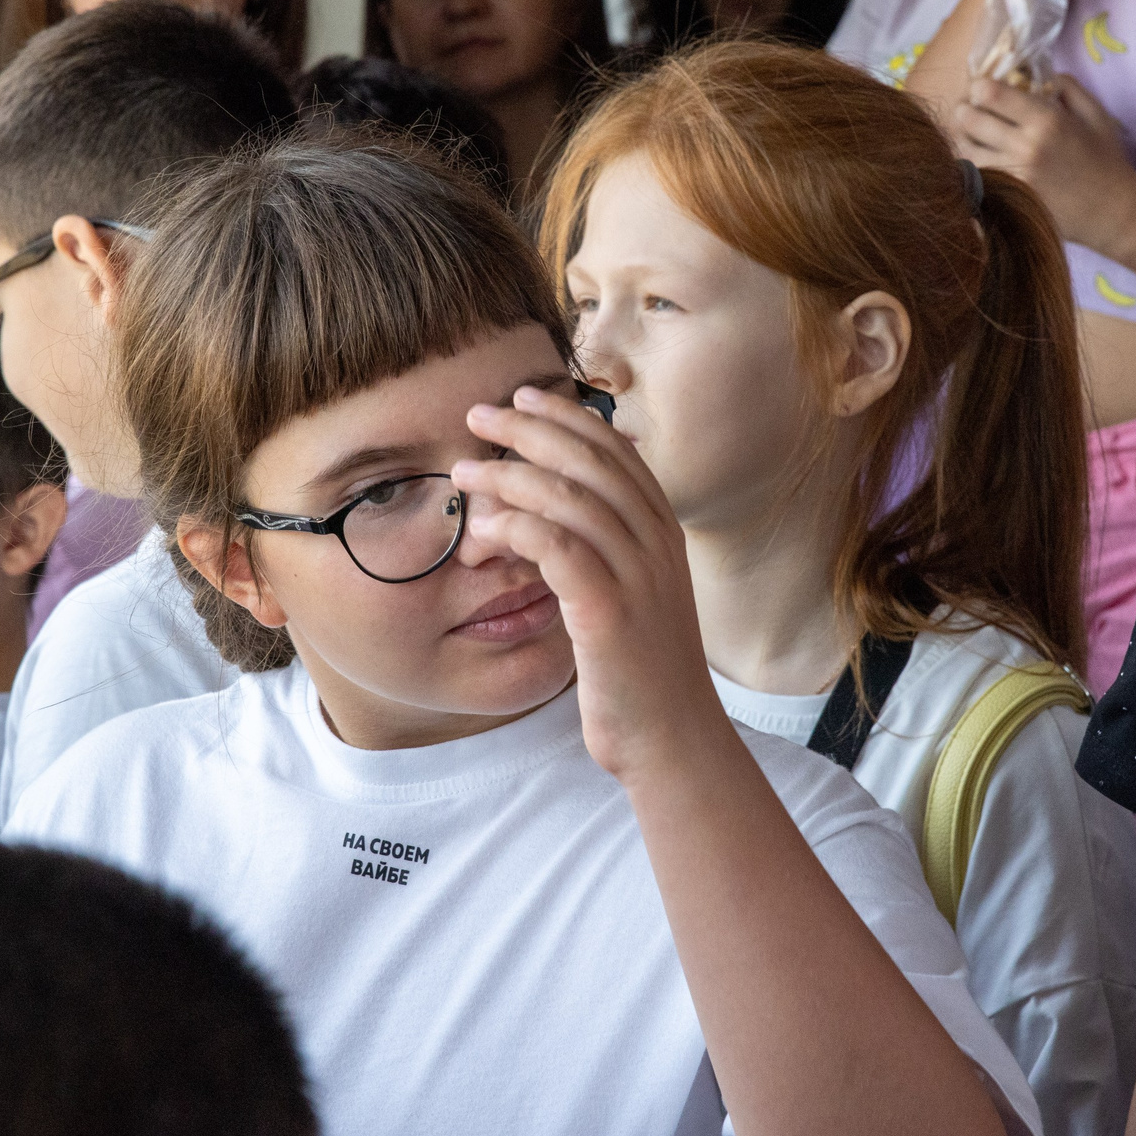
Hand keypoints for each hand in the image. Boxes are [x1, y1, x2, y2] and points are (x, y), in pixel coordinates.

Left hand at [452, 386, 727, 782]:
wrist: (673, 739)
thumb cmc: (640, 670)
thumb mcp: (634, 595)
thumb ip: (606, 549)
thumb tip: (555, 512)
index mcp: (663, 532)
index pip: (615, 451)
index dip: (568, 416)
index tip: (524, 397)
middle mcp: (656, 543)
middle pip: (588, 460)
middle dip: (528, 429)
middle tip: (477, 414)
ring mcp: (637, 576)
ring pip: (568, 497)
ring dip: (507, 475)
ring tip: (462, 472)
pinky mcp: (609, 613)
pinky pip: (558, 548)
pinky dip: (518, 527)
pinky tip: (486, 528)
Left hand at [950, 75, 1135, 251]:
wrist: (1112, 212)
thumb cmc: (1106, 160)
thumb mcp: (1095, 114)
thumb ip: (1067, 87)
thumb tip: (1037, 73)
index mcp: (1046, 120)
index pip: (990, 93)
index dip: (979, 87)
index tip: (982, 90)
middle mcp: (1025, 147)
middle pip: (969, 120)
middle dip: (964, 110)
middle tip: (968, 110)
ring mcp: (1013, 176)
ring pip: (964, 151)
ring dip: (963, 139)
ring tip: (970, 136)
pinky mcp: (1007, 200)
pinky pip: (973, 178)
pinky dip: (970, 166)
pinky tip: (978, 160)